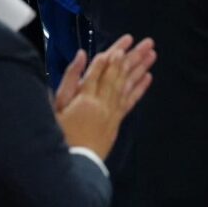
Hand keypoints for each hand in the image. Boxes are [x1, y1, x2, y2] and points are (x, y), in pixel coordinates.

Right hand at [54, 35, 155, 159]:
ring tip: (152, 54)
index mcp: (85, 96)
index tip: (125, 42)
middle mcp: (102, 101)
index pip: (101, 69)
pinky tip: (148, 77)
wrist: (70, 164)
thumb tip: (80, 55)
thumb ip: (69, 79)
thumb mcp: (56, 106)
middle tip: (147, 42)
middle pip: (119, 73)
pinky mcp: (115, 121)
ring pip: (128, 84)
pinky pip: (130, 102)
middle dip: (133, 56)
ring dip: (140, 68)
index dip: (113, 54)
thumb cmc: (58, 135)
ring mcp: (111, 111)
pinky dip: (139, 88)